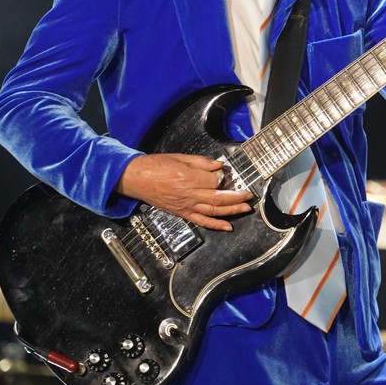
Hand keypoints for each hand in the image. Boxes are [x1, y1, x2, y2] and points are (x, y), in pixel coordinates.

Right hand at [117, 154, 253, 230]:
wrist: (136, 178)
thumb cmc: (155, 166)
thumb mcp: (180, 157)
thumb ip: (201, 162)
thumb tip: (218, 166)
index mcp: (189, 178)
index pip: (215, 180)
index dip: (224, 177)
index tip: (227, 173)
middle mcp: (189, 194)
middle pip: (219, 198)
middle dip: (237, 197)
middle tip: (249, 195)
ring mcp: (186, 205)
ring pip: (214, 211)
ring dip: (232, 211)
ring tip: (246, 208)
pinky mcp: (182, 213)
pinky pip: (201, 221)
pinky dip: (216, 225)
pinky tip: (228, 226)